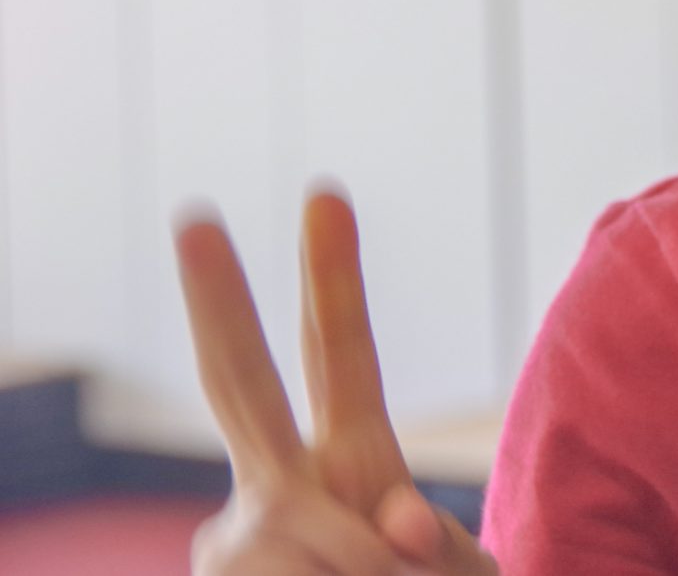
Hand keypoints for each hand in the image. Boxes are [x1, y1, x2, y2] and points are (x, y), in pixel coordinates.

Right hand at [173, 184, 498, 574]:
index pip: (340, 358)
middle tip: (195, 213)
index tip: (327, 195)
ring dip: (360, 575)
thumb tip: (389, 522)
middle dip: (219, 303)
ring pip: (295, 543)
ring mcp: (233, 540)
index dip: (335, 281)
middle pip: (241, 384)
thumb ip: (427, 543)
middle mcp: (276, 487)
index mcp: (352, 461)